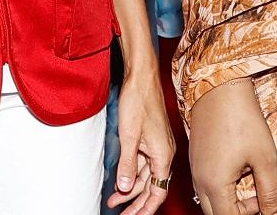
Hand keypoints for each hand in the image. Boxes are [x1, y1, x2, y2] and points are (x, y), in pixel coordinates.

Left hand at [108, 65, 174, 214]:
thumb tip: (124, 187)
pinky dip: (132, 173)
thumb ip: (128, 164)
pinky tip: (120, 178)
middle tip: (120, 213)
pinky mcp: (152, 138)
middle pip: (152, 187)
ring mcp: (158, 145)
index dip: (146, 208)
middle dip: (136, 202)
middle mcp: (163, 152)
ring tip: (113, 200)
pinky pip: (143, 163)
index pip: (158, 192)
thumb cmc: (138, 101)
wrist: (141, 76)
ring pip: (146, 176)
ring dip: (130, 188)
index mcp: (163, 155)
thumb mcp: (129, 136)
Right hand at [190, 78, 276, 214]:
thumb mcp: (264, 157)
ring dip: (229, 200)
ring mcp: (195, 168)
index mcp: (214, 185)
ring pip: (208, 200)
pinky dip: (221, 186)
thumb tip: (274, 214)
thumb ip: (270, 191)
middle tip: (257, 196)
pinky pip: (205, 184)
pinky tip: (238, 167)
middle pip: (215, 214)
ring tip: (250, 179)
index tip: (264, 202)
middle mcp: (200, 180)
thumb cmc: (242, 118)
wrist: (220, 86)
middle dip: (237, 211)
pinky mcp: (196, 156)